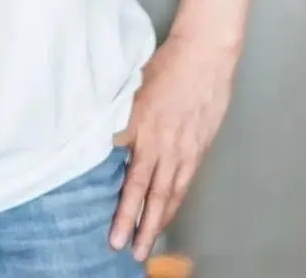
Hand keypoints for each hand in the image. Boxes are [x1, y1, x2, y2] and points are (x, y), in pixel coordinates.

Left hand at [109, 30, 238, 262]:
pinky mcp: (198, 149)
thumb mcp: (131, 84)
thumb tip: (100, 133)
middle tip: (123, 248)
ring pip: (168, 194)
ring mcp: (183, 149)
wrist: (205, 55)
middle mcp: (161, 143)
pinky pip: (184, 183)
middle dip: (134, 223)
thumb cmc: (166, 64)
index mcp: (141, 126)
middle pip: (147, 192)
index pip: (127, 174)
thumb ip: (118, 112)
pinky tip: (168, 214)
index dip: (119, 203)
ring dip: (155, 221)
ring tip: (144, 243)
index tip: (108, 225)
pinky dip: (174, 203)